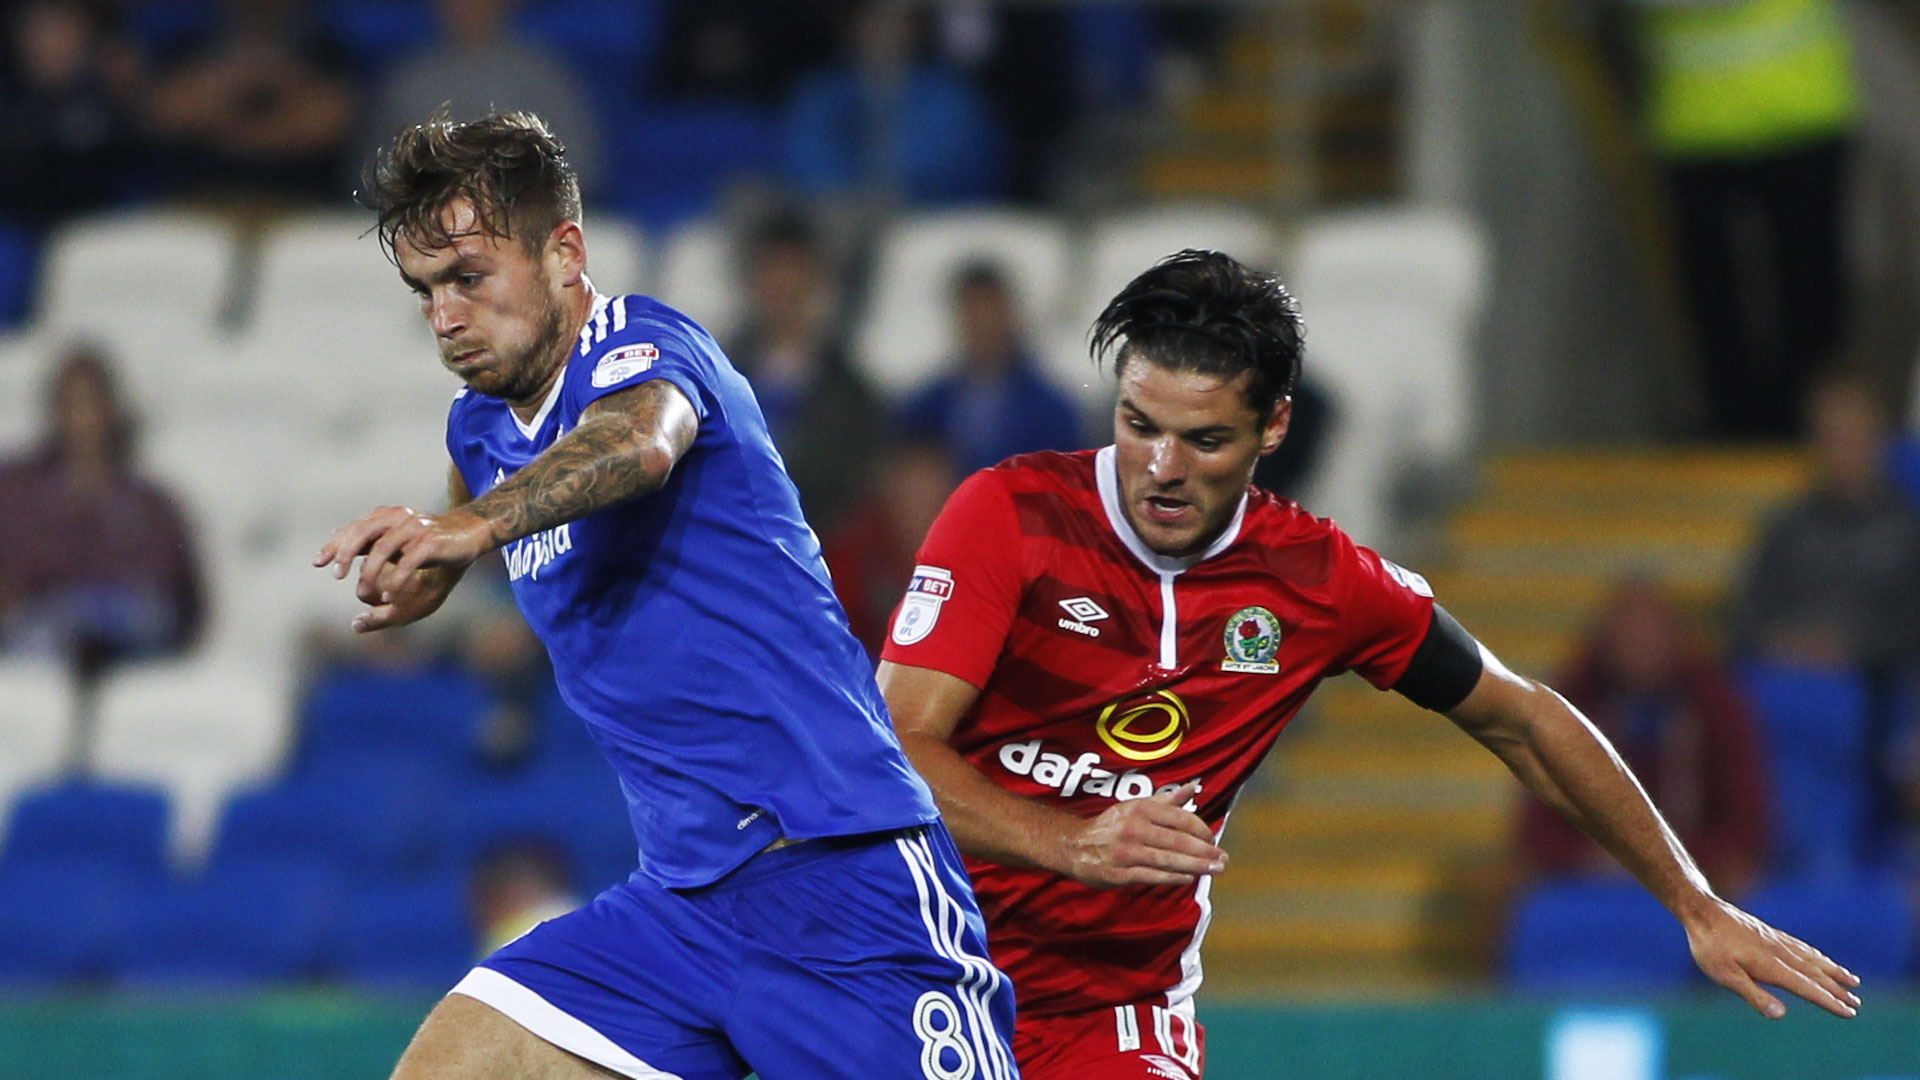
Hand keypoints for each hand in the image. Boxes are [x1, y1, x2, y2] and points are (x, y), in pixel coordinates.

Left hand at [314, 506, 490, 630]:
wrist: (472, 533)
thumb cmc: (432, 543)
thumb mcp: (399, 546)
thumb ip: (373, 551)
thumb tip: (344, 566)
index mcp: (386, 518)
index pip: (353, 529)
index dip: (334, 545)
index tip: (318, 563)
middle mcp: (397, 519)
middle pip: (362, 532)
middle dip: (344, 553)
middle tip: (336, 575)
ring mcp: (414, 528)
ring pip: (383, 548)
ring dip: (370, 572)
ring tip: (362, 592)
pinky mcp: (431, 542)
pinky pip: (408, 561)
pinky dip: (396, 579)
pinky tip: (389, 596)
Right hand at [1053, 781, 1226, 889]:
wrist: (1073, 846)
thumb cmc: (1110, 826)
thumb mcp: (1135, 807)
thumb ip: (1165, 800)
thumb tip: (1192, 787)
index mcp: (1139, 810)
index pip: (1179, 818)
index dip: (1201, 830)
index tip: (1214, 838)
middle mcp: (1133, 829)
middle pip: (1178, 841)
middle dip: (1205, 851)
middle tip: (1223, 858)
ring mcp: (1126, 853)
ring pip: (1169, 860)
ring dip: (1196, 866)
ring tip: (1215, 869)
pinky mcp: (1120, 874)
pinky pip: (1152, 876)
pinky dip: (1173, 877)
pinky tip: (1189, 878)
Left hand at [1682, 896, 1860, 1018]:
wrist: (1701, 911)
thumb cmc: (1710, 947)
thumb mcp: (1725, 976)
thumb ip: (1754, 995)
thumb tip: (1782, 1014)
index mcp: (1771, 966)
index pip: (1807, 987)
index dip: (1829, 1001)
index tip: (1849, 1012)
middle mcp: (1780, 952)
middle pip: (1815, 974)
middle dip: (1836, 990)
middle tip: (1857, 1004)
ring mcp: (1776, 941)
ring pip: (1812, 958)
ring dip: (1833, 971)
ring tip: (1853, 981)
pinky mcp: (1770, 933)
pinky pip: (1802, 946)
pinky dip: (1818, 955)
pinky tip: (1821, 958)